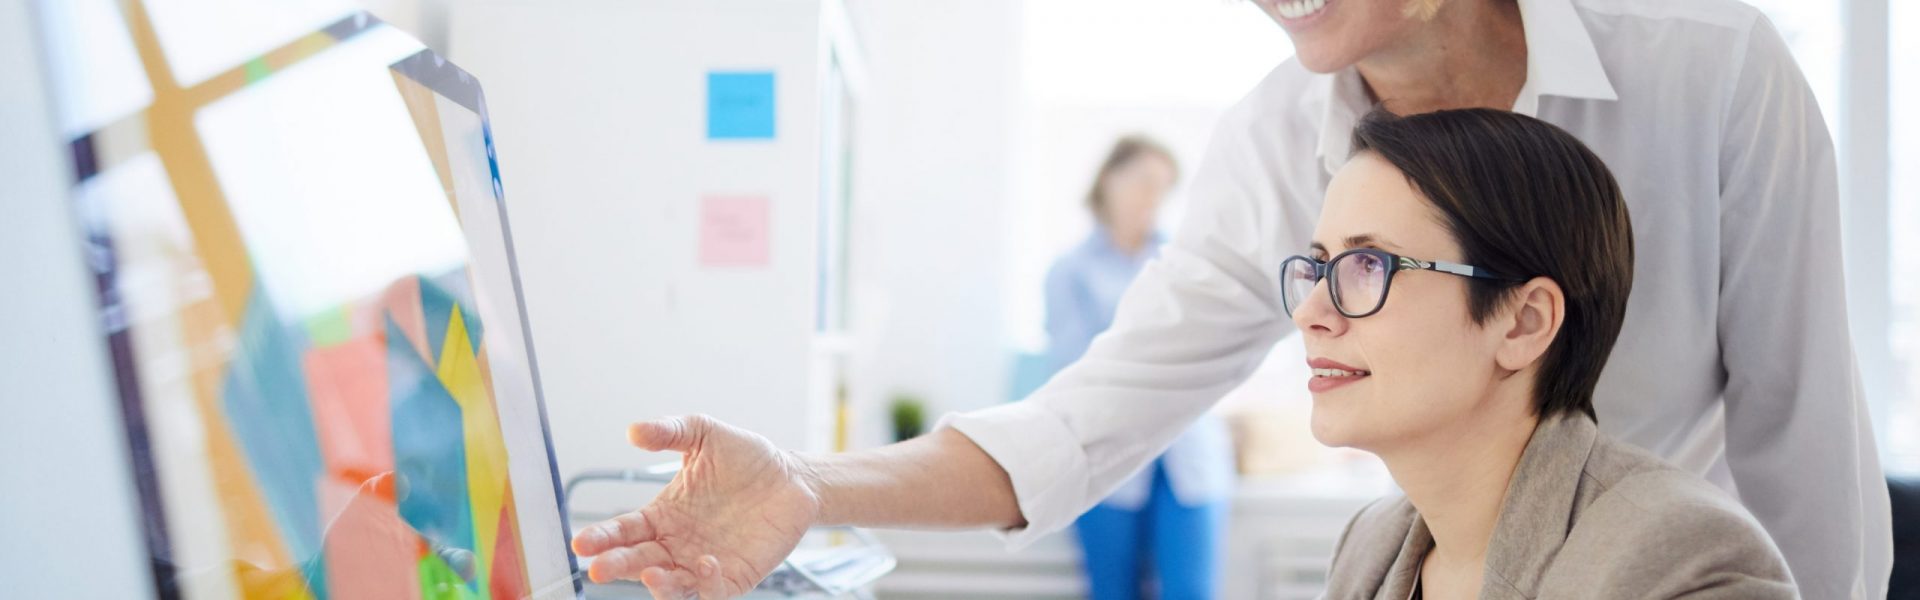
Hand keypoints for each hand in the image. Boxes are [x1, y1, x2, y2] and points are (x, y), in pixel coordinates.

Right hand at [571, 415, 821, 598]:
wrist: (792, 476)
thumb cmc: (745, 457)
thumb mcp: (703, 435)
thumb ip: (669, 432)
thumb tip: (634, 430)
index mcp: (662, 515)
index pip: (624, 531)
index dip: (602, 538)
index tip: (581, 542)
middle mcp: (677, 544)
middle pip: (638, 562)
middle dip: (617, 566)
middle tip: (599, 568)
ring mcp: (704, 563)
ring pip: (671, 585)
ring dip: (658, 584)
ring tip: (650, 574)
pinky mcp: (734, 576)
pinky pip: (714, 591)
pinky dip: (706, 583)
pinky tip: (705, 564)